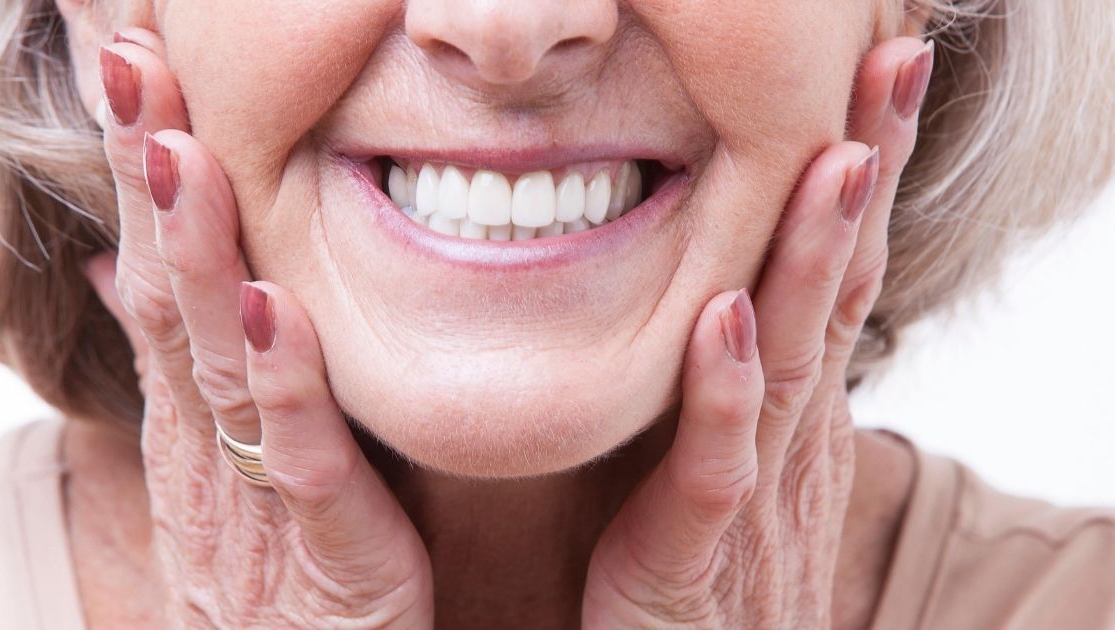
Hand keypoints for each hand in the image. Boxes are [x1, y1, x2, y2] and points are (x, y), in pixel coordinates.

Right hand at [83, 30, 432, 627]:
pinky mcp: (325, 554)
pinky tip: (272, 305)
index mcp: (194, 428)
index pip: (159, 282)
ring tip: (178, 153)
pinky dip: (284, 381)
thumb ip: (194, 376)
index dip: (147, 179)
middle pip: (170, 300)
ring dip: (196, 253)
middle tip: (133, 63)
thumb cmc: (280, 584)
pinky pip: (301, 461)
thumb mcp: (228, 473)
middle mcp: (209, 454)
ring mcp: (255, 503)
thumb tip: (130, 277)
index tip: (138, 73)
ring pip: (219, 363)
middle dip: (152, 181)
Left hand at [582, 37, 932, 627]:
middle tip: (896, 61)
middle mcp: (790, 439)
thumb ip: (737, 387)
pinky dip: (725, 392)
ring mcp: (752, 494)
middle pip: (839, 287)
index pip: (838, 272)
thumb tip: (738, 296)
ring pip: (794, 358)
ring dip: (816, 256)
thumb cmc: (705, 581)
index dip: (860, 174)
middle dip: (867, 174)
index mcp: (795, 412)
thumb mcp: (736, 465)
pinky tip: (727, 317)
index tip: (875, 74)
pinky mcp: (693, 554)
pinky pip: (716, 466)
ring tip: (837, 157)